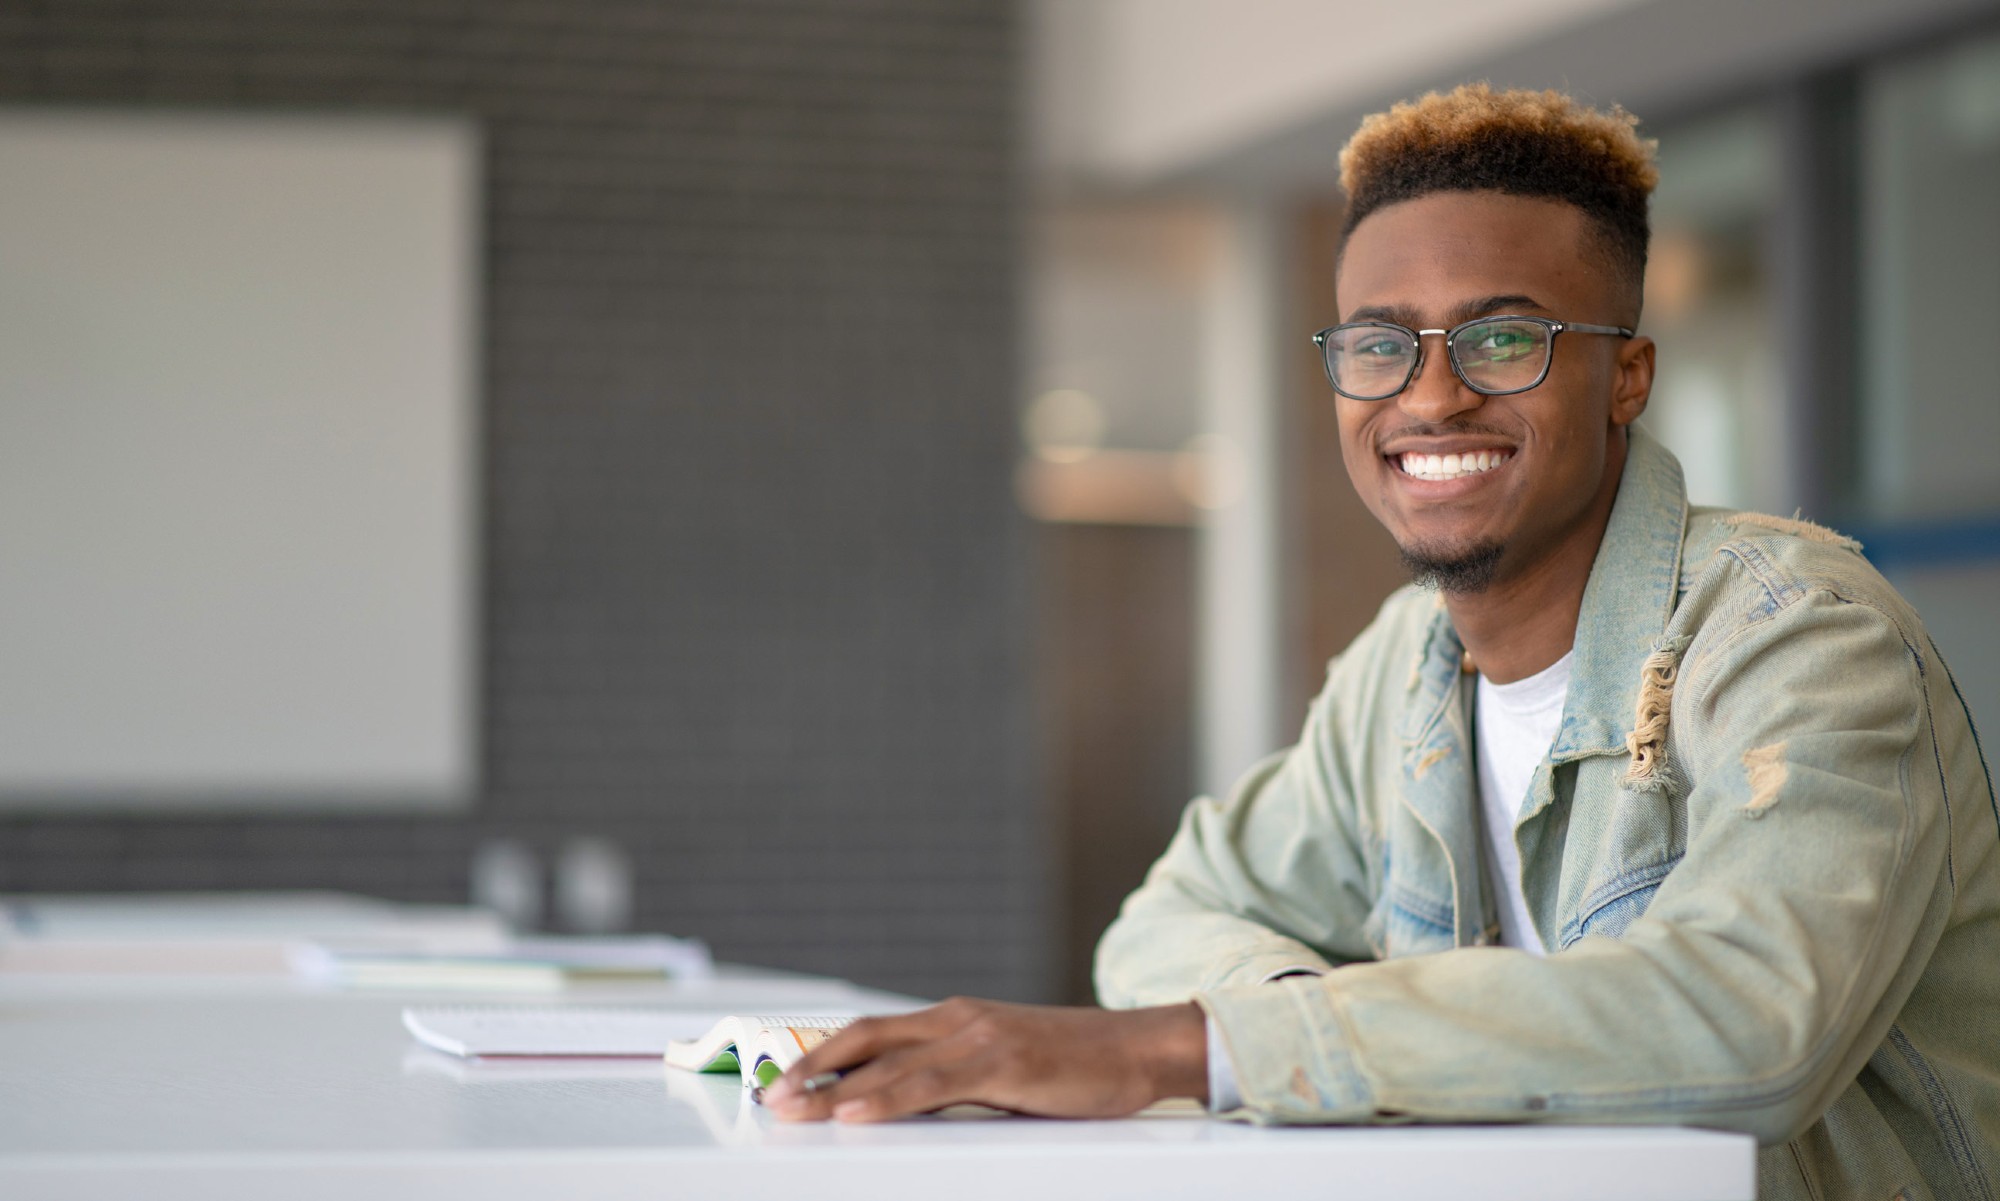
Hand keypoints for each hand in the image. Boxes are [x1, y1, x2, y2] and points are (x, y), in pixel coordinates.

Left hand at [760, 997, 1207, 1122]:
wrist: (1141, 1048)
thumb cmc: (1077, 1066)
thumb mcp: (1003, 1070)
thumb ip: (956, 1081)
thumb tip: (906, 1107)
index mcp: (954, 1019)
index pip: (872, 1034)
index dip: (823, 1057)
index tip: (784, 1083)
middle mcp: (957, 1019)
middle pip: (865, 1039)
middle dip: (811, 1069)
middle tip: (769, 1098)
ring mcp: (979, 1037)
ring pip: (888, 1062)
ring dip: (834, 1089)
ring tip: (793, 1109)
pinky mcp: (1003, 1062)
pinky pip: (931, 1084)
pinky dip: (886, 1098)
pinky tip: (856, 1114)